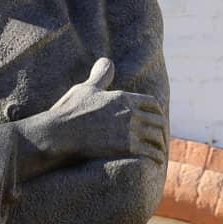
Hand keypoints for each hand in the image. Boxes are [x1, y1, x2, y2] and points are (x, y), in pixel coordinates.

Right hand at [19, 57, 165, 175]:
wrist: (60, 133)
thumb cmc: (70, 111)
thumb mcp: (86, 89)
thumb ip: (101, 76)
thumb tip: (107, 60)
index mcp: (123, 97)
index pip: (152, 103)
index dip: (157, 112)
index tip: (157, 120)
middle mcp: (130, 112)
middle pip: (158, 120)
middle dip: (162, 130)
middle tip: (161, 139)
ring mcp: (129, 130)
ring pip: (156, 137)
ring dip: (161, 145)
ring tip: (160, 153)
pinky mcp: (126, 147)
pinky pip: (150, 152)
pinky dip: (156, 158)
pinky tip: (157, 163)